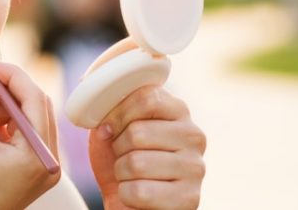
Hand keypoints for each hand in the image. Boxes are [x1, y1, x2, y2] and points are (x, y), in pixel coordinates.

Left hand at [88, 86, 205, 209]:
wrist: (126, 202)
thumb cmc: (121, 159)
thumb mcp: (112, 128)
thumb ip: (109, 109)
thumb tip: (101, 111)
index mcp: (178, 110)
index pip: (147, 98)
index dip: (118, 114)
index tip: (110, 127)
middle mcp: (194, 135)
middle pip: (138, 132)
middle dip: (118, 148)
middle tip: (123, 156)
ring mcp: (195, 167)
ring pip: (137, 163)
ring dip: (121, 172)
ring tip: (130, 175)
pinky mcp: (190, 198)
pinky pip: (140, 192)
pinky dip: (126, 195)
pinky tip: (137, 194)